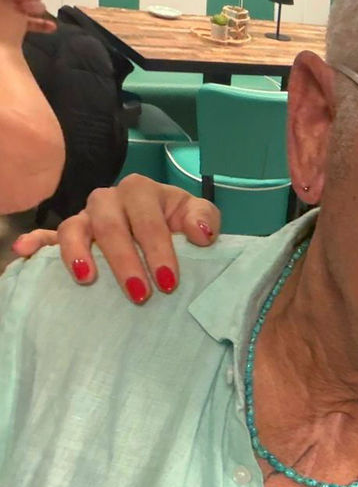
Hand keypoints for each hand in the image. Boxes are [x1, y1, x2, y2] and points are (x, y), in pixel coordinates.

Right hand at [11, 175, 220, 301]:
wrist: (163, 227)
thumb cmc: (178, 224)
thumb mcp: (195, 216)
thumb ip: (204, 219)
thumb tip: (201, 234)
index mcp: (141, 191)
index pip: (147, 219)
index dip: (158, 250)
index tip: (169, 282)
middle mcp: (109, 199)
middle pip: (110, 225)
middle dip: (125, 261)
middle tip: (140, 295)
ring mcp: (85, 216)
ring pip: (73, 227)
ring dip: (78, 253)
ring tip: (86, 279)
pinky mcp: (68, 235)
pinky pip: (46, 236)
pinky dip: (35, 243)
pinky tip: (24, 253)